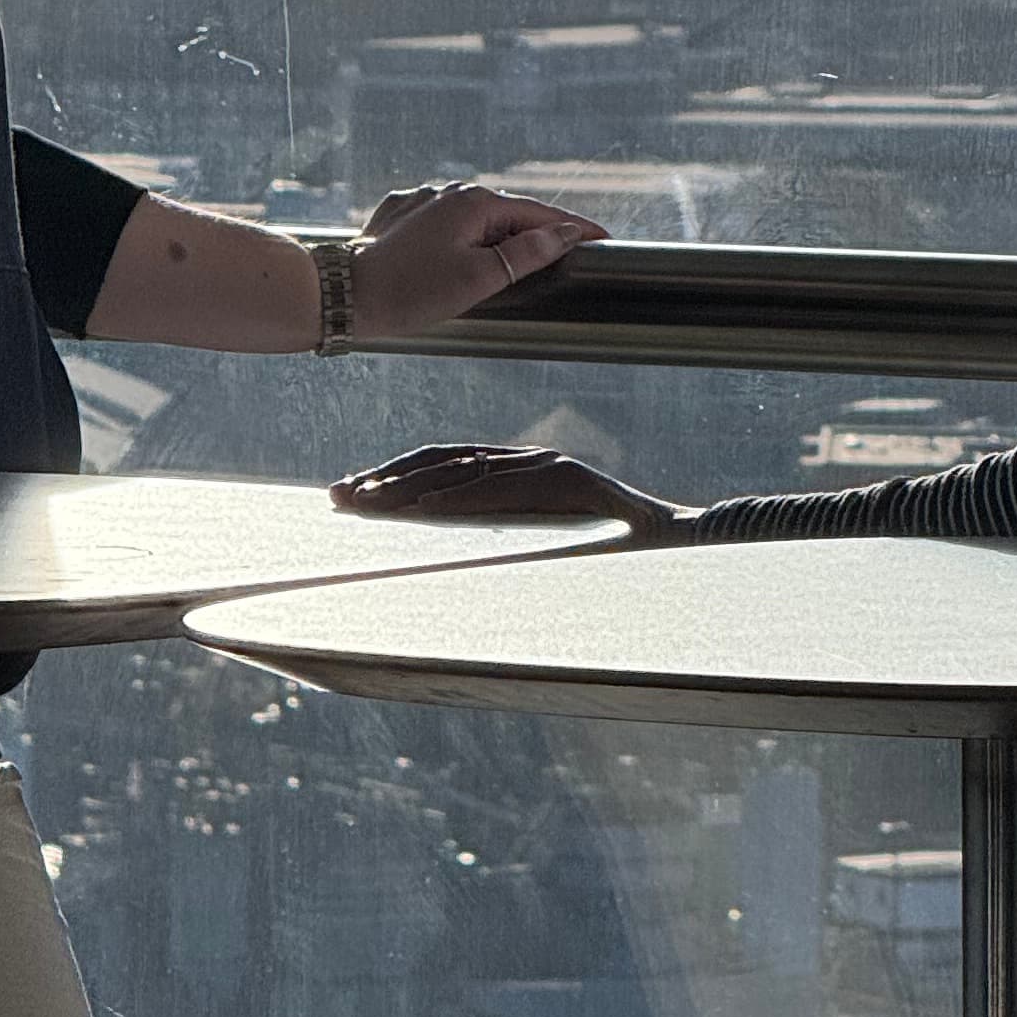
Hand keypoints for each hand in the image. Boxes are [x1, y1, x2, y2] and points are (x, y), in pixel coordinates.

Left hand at [332, 441, 688, 539]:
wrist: (679, 546)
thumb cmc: (612, 554)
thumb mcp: (543, 546)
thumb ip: (503, 539)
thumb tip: (446, 557)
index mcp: (518, 471)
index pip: (443, 465)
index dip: (393, 476)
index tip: (349, 495)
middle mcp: (529, 459)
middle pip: (442, 462)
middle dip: (385, 478)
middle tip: (337, 497)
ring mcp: (550, 466)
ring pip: (464, 471)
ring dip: (410, 488)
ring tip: (367, 504)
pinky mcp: (570, 482)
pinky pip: (506, 490)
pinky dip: (463, 499)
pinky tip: (426, 511)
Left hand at [349, 181, 609, 338]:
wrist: (342, 294)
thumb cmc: (411, 292)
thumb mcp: (478, 279)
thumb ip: (526, 254)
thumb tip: (563, 234)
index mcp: (475, 202)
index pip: (540, 214)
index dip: (575, 228)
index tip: (605, 238)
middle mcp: (450, 190)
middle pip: (510, 213)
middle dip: (539, 231)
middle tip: (573, 250)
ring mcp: (424, 200)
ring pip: (477, 216)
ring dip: (502, 233)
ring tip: (526, 254)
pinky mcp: (401, 215)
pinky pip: (447, 221)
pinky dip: (467, 234)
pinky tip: (469, 250)